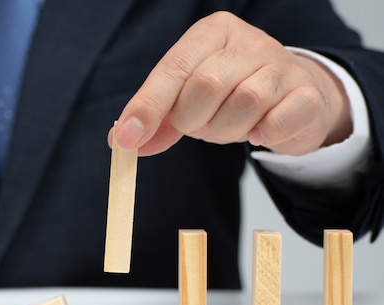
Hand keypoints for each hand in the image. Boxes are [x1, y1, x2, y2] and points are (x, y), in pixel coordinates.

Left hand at [108, 11, 351, 156]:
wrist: (292, 98)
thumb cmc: (232, 94)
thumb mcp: (188, 99)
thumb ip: (157, 118)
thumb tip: (125, 142)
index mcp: (211, 33)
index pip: (173, 69)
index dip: (148, 107)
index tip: (126, 141)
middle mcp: (248, 41)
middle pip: (206, 86)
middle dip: (194, 120)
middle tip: (201, 126)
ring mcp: (282, 65)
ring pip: (243, 103)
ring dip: (226, 130)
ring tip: (230, 127)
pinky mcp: (307, 94)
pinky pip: (276, 123)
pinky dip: (262, 136)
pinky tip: (260, 130)